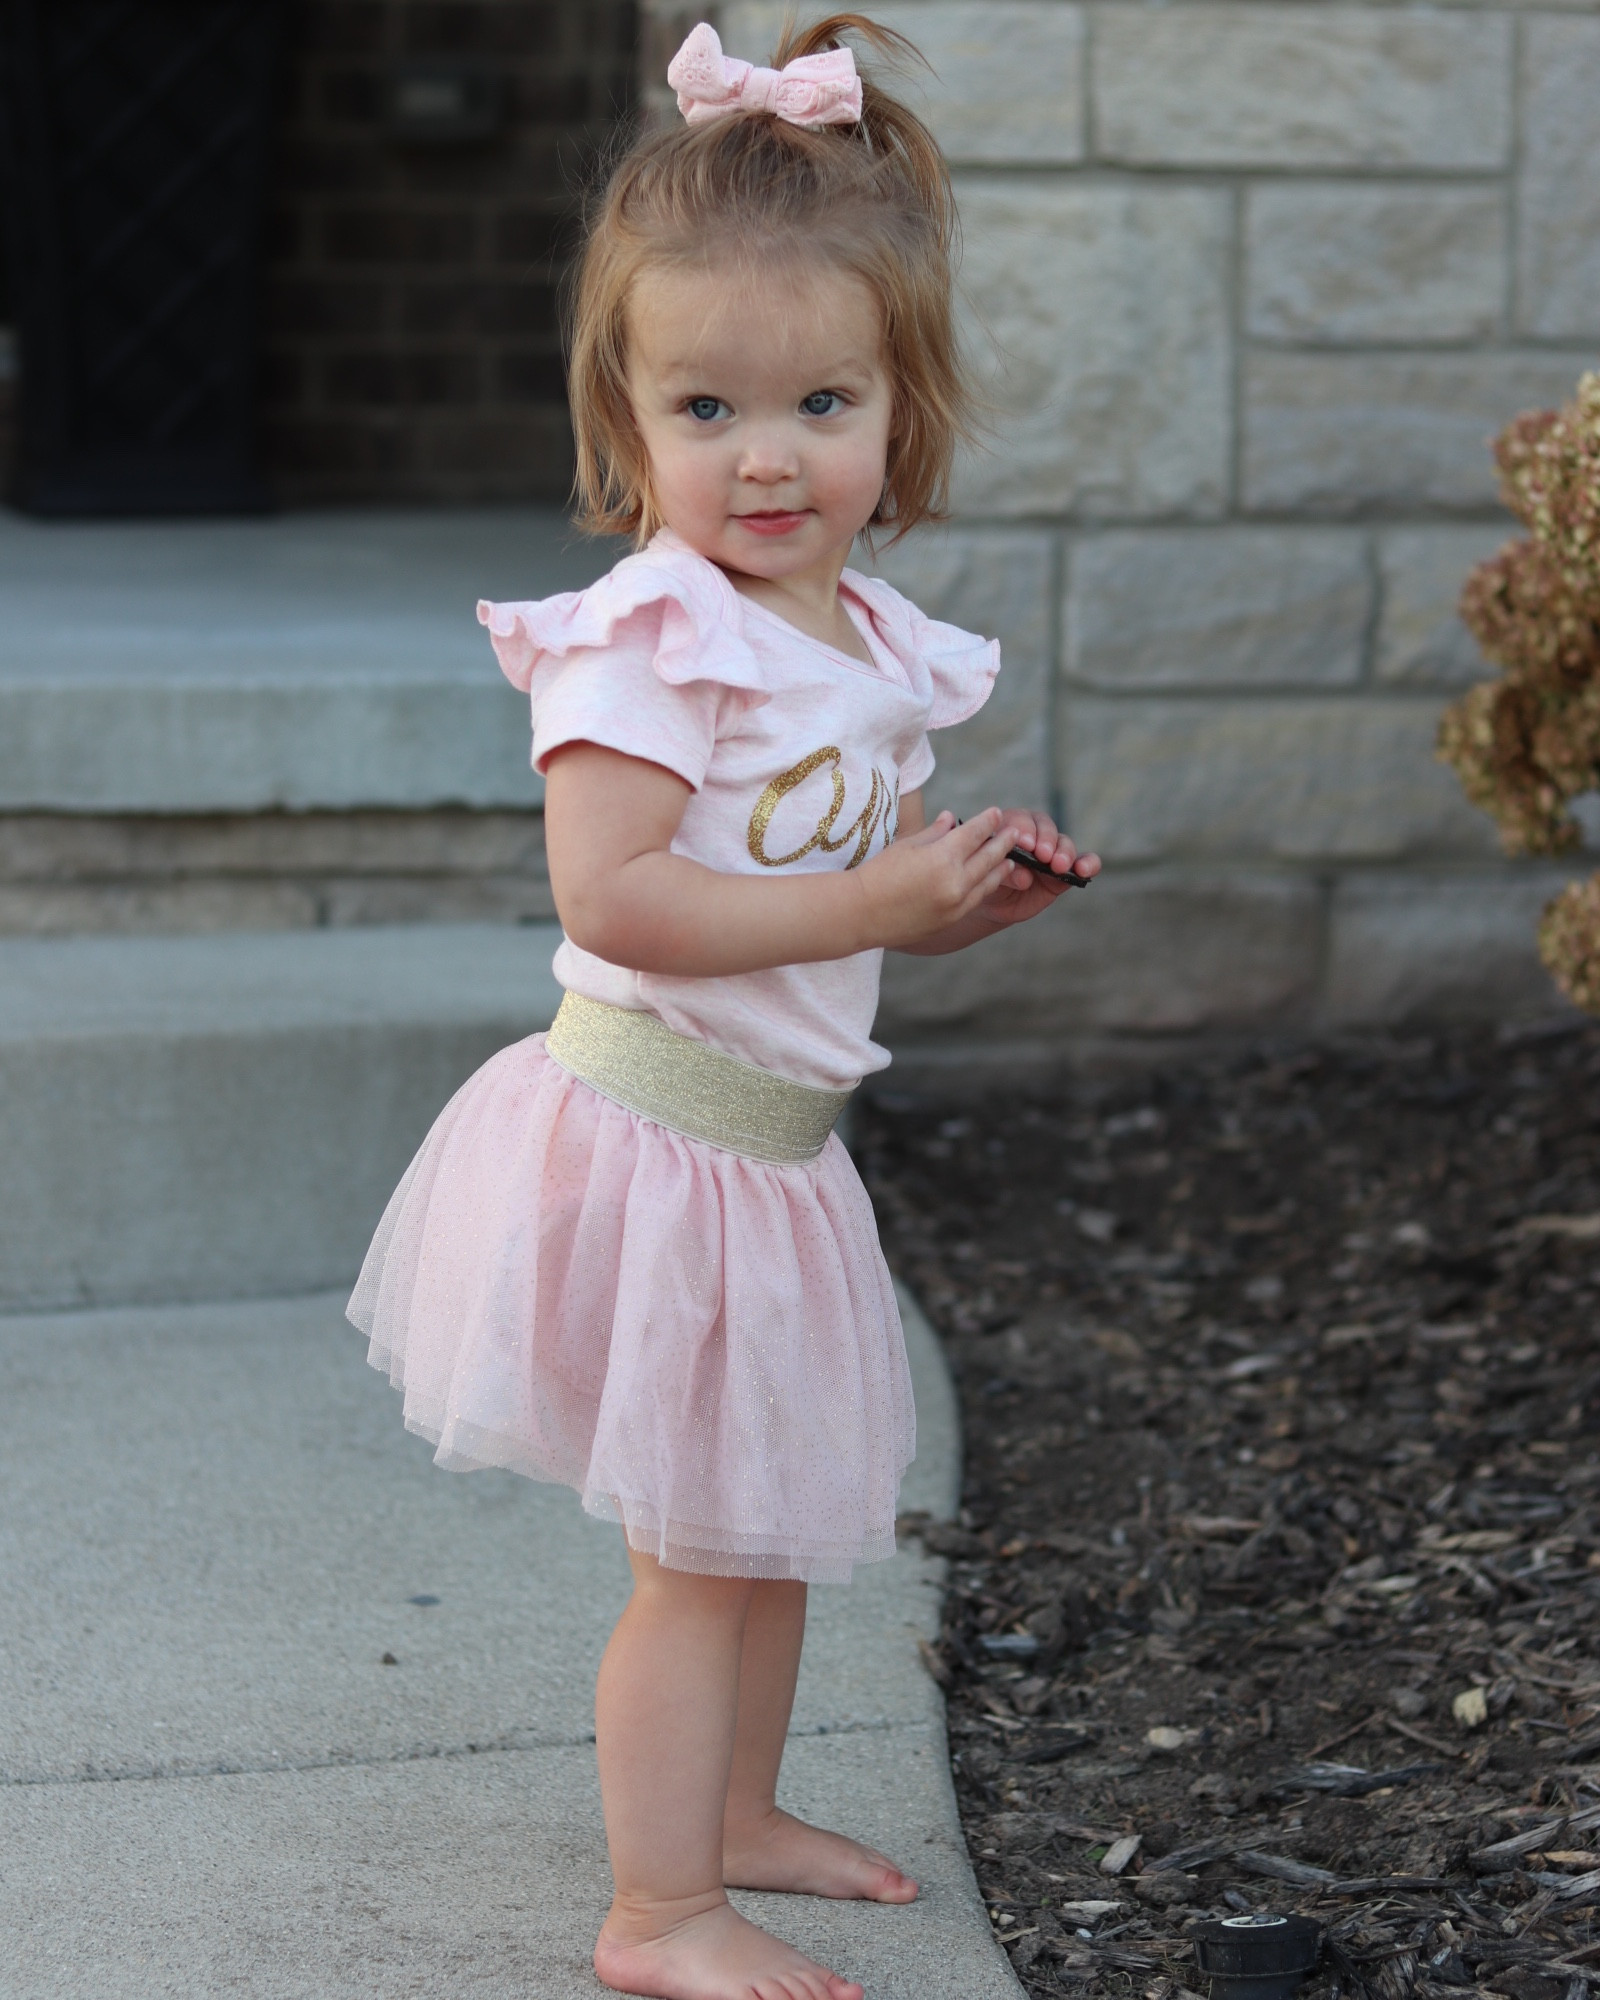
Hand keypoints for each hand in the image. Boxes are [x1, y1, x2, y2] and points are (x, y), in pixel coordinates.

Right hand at [851, 808, 1018, 949]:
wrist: (860, 914)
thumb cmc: (878, 874)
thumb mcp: (906, 846)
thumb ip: (935, 833)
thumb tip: (952, 819)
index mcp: (943, 857)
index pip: (974, 833)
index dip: (988, 821)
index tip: (997, 813)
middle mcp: (955, 881)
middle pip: (989, 857)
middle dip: (1003, 843)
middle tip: (1015, 832)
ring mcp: (955, 904)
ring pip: (987, 881)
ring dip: (1000, 867)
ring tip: (1008, 859)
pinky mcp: (950, 920)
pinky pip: (975, 899)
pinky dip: (985, 886)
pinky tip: (988, 880)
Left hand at [978, 810, 1101, 929]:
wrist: (992, 904)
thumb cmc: (986, 881)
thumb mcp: (988, 877)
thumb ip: (1005, 873)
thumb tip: (1025, 876)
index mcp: (1009, 826)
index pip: (1019, 820)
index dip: (1024, 829)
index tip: (1025, 843)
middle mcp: (1034, 835)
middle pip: (1045, 826)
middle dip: (1046, 839)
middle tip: (1042, 855)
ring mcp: (1051, 853)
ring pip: (1064, 843)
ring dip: (1064, 852)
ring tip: (1058, 866)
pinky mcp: (1065, 872)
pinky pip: (1083, 862)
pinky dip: (1088, 863)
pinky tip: (1084, 870)